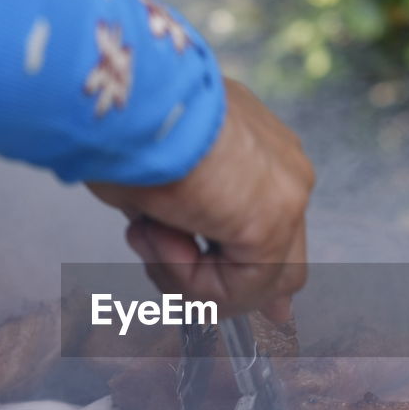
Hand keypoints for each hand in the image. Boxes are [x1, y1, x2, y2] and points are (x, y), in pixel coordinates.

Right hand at [88, 78, 313, 321]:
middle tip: (179, 282)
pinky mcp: (271, 221)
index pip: (275, 223)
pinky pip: (238, 287)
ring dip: (191, 278)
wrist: (129, 101)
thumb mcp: (151, 179)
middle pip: (279, 261)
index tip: (252, 308)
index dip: (253, 271)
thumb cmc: (123, 124)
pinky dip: (190, 280)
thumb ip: (173, 220)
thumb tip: (164, 241)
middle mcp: (282, 166)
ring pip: (256, 281)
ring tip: (151, 234)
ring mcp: (286, 193)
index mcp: (255, 145)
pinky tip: (163, 237)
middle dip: (234, 291)